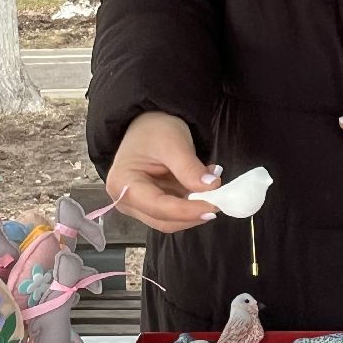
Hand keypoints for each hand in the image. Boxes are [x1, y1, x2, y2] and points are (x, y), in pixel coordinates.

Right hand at [106, 111, 220, 232]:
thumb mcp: (174, 143)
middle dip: (192, 214)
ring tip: (213, 192)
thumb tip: (211, 187)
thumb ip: (190, 168)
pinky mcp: (152, 204)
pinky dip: (192, 204)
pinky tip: (204, 190)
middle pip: (163, 220)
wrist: (149, 121)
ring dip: (194, 210)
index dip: (187, 211)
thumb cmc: (154, 129)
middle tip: (218, 203)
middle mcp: (126, 200)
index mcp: (123, 184)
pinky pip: (174, 212)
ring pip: (170, 220)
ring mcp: (138, 205)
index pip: (158, 207)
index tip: (213, 207)